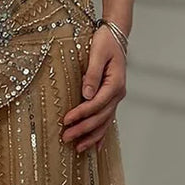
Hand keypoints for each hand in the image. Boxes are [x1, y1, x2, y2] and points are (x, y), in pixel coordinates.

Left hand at [60, 26, 126, 151]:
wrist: (116, 37)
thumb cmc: (105, 42)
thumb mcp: (97, 53)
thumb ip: (92, 74)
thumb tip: (86, 94)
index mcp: (115, 83)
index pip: (96, 103)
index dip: (81, 114)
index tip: (66, 120)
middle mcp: (117, 94)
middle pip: (100, 117)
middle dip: (83, 129)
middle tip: (66, 138)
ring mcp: (115, 98)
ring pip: (105, 122)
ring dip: (91, 136)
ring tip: (78, 148)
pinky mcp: (111, 99)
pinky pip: (107, 119)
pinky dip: (101, 134)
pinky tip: (96, 146)